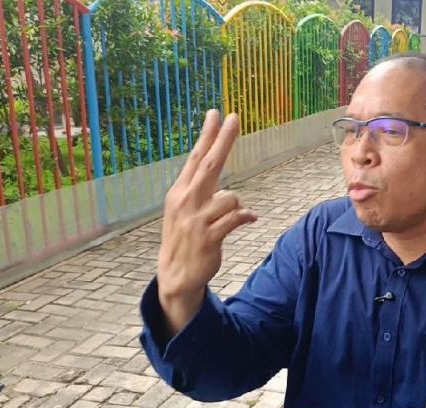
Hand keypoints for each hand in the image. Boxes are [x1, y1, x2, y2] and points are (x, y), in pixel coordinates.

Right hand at [156, 110, 256, 332]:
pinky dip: (246, 217)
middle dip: (222, 140)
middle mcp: (185, 201)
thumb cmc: (185, 239)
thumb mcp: (186, 212)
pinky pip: (236, 218)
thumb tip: (225, 184)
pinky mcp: (208, 237)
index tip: (216, 113)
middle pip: (209, 164)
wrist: (175, 275)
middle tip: (233, 118)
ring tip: (230, 218)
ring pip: (230, 196)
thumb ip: (203, 193)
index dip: (207, 136)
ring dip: (237, 205)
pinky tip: (249, 219)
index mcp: (179, 192)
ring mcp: (196, 219)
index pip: (195, 158)